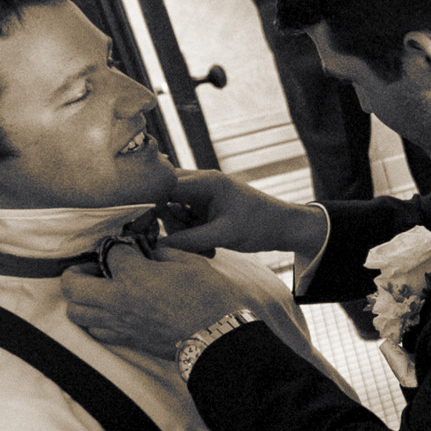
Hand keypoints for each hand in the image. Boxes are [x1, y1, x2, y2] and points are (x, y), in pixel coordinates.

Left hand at [61, 240, 245, 354]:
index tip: (126, 247)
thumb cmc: (210, 298)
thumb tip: (151, 252)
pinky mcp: (128, 341)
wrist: (219, 338)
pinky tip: (111, 312)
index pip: (108, 252)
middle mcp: (119, 300)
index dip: (117, 246)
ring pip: (76, 313)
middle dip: (76, 272)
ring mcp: (120, 324)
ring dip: (81, 299)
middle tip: (92, 269)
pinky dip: (95, 320)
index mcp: (134, 276)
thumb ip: (163, 252)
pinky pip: (95, 331)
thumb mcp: (190, 262)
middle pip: (72, 285)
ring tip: (98, 292)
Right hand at [158, 168, 328, 259]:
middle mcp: (201, 184)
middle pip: (164, 198)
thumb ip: (189, 241)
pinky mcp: (205, 209)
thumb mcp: (223, 235)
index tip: (147, 227)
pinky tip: (210, 248)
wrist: (283, 228)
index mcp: (206, 181)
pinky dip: (191, 236)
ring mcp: (202, 196)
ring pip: (173, 212)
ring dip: (182, 233)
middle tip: (182, 242)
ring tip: (205, 249)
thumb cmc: (259, 225)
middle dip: (169, 223)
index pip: (165, 186)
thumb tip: (157, 248)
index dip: (150, 205)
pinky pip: (185, 221)